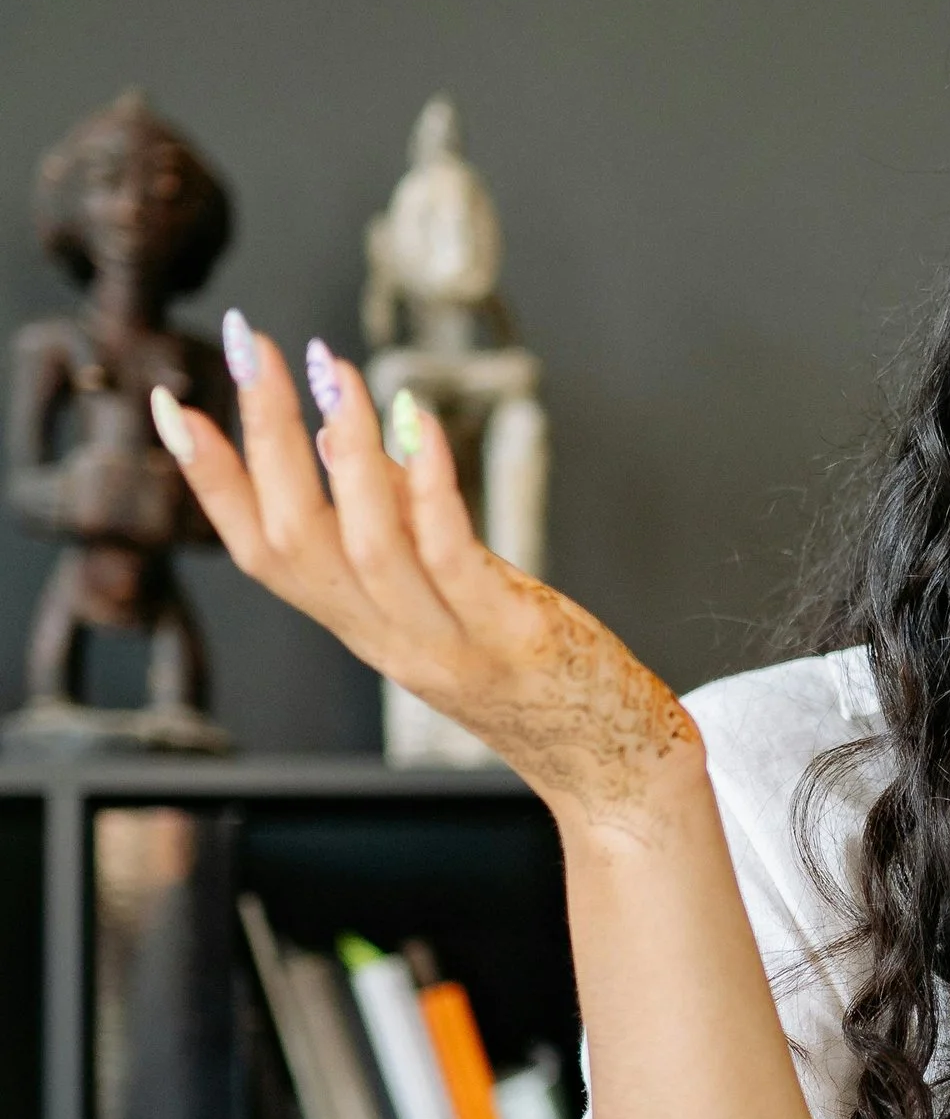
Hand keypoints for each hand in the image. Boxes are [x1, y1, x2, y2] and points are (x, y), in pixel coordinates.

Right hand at [152, 323, 698, 829]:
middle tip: (253, 351)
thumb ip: (389, 528)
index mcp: (361, 626)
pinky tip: (421, 428)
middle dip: (264, 439)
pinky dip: (428, 492)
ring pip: (363, 547)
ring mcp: (444, 643)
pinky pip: (452, 559)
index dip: (211, 483)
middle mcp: (386, 640)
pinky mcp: (508, 637)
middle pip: (292, 539)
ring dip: (344, 452)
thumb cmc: (529, 672)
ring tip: (333, 371)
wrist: (609, 767)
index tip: (171, 406)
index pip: (258, 552)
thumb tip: (335, 439)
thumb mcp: (440, 597)